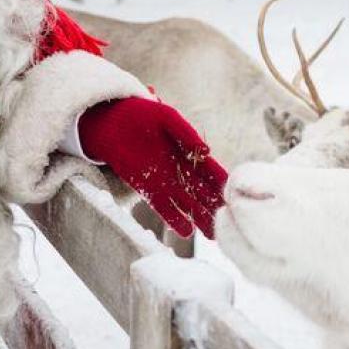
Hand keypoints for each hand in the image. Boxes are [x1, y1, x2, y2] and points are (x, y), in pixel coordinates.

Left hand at [77, 97, 228, 238]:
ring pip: (188, 204)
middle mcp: (181, 170)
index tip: (238, 196)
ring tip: (214, 236)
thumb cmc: (141, 112)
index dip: (224, 183)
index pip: (212, 171)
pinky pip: (163, 207)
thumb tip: (207, 152)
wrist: (110, 120)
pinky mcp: (146, 188)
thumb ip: (185, 133)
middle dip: (217, 208)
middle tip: (232, 224)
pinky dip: (174, 219)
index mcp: (190, 152)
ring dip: (201, 219)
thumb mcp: (166, 117)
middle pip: (204, 193)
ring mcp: (165, 181)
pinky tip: (186, 231)